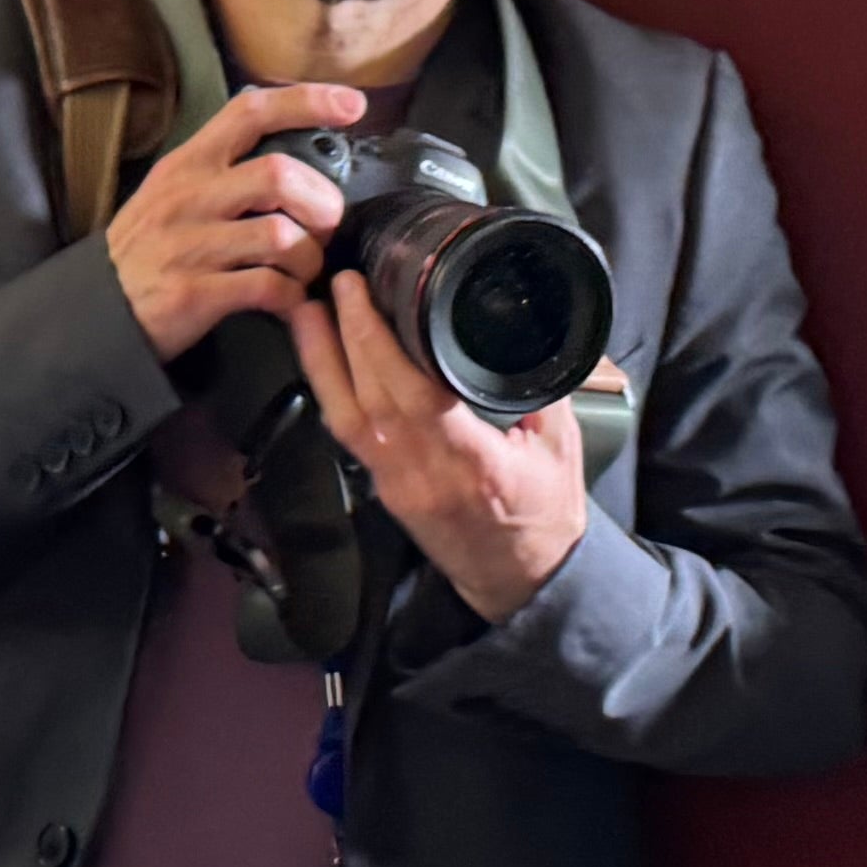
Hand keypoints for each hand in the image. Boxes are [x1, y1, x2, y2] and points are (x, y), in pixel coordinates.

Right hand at [104, 83, 365, 358]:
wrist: (96, 309)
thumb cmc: (146, 249)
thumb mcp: (171, 192)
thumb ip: (222, 168)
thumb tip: (292, 156)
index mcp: (187, 164)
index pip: (249, 112)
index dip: (306, 102)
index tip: (352, 105)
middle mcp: (188, 198)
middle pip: (279, 175)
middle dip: (322, 202)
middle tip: (326, 225)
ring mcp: (189, 246)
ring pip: (281, 237)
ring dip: (309, 257)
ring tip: (304, 269)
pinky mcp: (193, 294)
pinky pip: (266, 288)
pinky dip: (290, 296)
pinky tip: (286, 299)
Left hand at [286, 271, 590, 618]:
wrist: (524, 583)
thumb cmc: (545, 517)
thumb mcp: (560, 447)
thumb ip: (538, 390)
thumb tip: (525, 333)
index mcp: (473, 463)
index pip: (413, 394)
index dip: (377, 340)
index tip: (363, 293)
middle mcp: (424, 475)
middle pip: (366, 398)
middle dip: (341, 335)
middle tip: (331, 283)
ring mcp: (396, 486)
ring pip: (343, 417)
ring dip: (320, 360)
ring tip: (306, 312)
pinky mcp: (384, 489)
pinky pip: (347, 434)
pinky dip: (330, 389)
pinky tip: (322, 358)